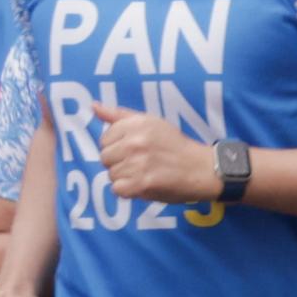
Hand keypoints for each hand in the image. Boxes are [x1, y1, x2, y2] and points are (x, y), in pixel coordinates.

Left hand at [93, 101, 222, 204]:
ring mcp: (138, 163)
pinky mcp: (143, 183)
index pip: (104, 140)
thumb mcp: (150, 122)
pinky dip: (128, 191)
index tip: (135, 150)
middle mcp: (135, 141)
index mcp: (136, 124)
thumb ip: (119, 115)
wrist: (202, 169)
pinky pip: (118, 189)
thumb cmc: (175, 145)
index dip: (117, 148)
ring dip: (125, 178)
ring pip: (111, 175)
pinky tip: (143, 185)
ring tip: (144, 174)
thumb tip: (94, 106)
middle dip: (119, 163)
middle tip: (140, 163)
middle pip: (105, 158)